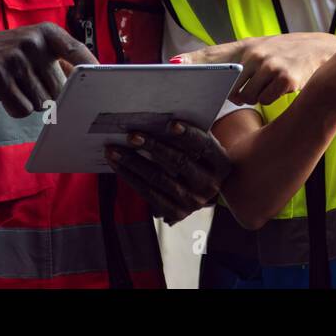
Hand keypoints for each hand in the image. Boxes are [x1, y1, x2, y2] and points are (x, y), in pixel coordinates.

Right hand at [0, 22, 92, 117]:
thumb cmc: (13, 57)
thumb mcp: (37, 48)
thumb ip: (63, 62)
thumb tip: (91, 85)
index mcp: (47, 33)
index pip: (76, 50)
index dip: (91, 65)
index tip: (102, 78)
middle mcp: (32, 42)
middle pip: (59, 88)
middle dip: (49, 94)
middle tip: (31, 83)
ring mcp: (14, 59)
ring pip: (41, 101)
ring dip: (31, 101)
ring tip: (17, 86)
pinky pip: (22, 109)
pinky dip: (16, 109)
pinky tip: (6, 94)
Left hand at [105, 120, 232, 224]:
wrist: (204, 188)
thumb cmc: (199, 157)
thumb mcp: (203, 148)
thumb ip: (188, 136)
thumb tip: (161, 122)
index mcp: (222, 164)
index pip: (204, 145)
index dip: (188, 135)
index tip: (170, 124)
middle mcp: (210, 185)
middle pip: (179, 162)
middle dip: (153, 146)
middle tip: (131, 135)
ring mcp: (193, 202)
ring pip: (159, 179)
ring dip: (133, 163)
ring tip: (114, 150)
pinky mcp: (176, 213)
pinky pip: (149, 194)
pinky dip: (131, 178)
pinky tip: (118, 165)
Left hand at [175, 33, 335, 105]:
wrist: (320, 50)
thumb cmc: (284, 53)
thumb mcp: (259, 50)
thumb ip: (234, 61)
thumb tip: (210, 74)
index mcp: (245, 46)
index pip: (212, 54)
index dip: (191, 60)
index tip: (172, 65)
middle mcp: (255, 53)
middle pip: (229, 87)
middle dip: (236, 92)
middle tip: (252, 85)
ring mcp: (270, 65)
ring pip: (247, 97)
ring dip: (256, 96)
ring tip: (269, 84)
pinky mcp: (285, 78)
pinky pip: (266, 100)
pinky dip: (271, 98)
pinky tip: (282, 87)